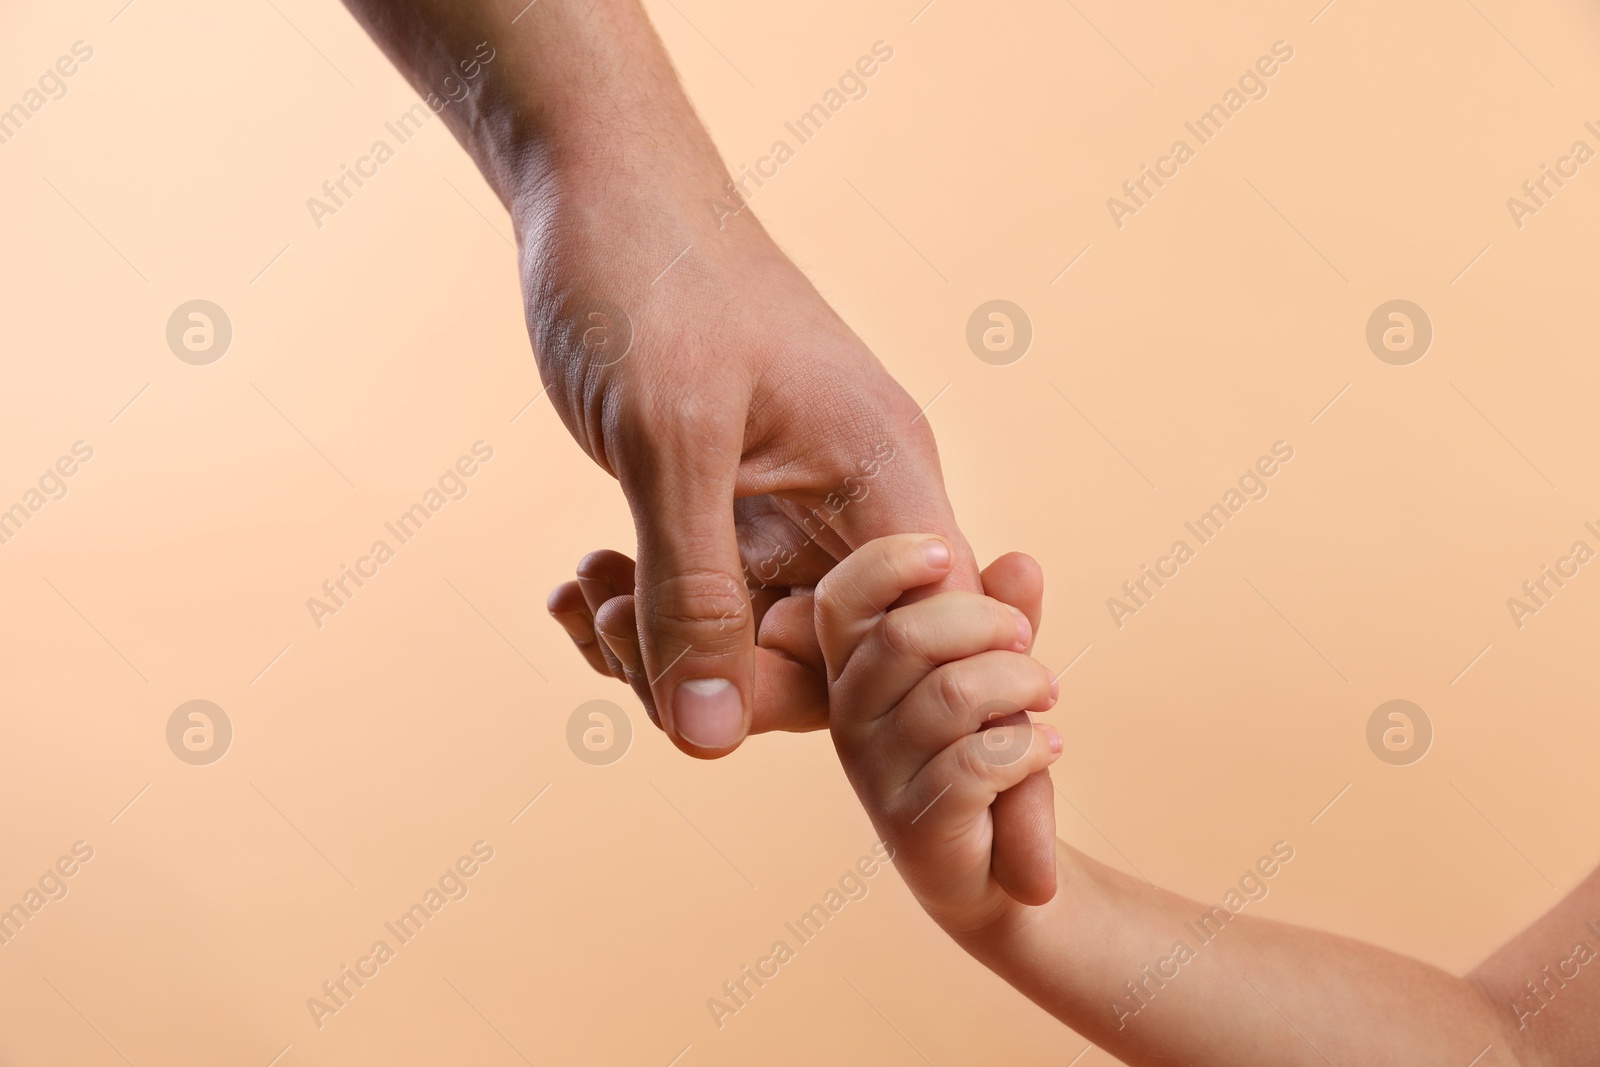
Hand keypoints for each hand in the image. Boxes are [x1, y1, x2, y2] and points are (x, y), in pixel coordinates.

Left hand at [528, 146, 981, 754]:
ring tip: (592, 593)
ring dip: (666, 648)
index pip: (927, 639)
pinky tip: (584, 583)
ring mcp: (794, 515)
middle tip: (627, 628)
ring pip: (759, 647)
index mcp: (887, 476)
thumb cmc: (650, 278)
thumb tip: (709, 738)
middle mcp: (856, 505)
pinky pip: (709, 609)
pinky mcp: (733, 515)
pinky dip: (642, 617)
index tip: (732, 677)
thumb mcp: (668, 440)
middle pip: (837, 666)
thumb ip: (696, 593)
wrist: (596, 190)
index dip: (849, 692)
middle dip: (726, 676)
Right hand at [812, 534, 1061, 931]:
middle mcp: (851, 718)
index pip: (841, 600)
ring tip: (1048, 695)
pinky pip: (976, 764)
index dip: (888, 563)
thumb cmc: (987, 750)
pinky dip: (1029, 747)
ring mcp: (877, 775)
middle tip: (1027, 642)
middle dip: (986, 623)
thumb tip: (1021, 563)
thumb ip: (1004, 614)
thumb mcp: (997, 670)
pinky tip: (1049, 748)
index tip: (948, 555)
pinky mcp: (917, 826)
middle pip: (906, 636)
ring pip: (952, 695)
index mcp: (855, 669)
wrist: (1001, 867)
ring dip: (1020, 683)